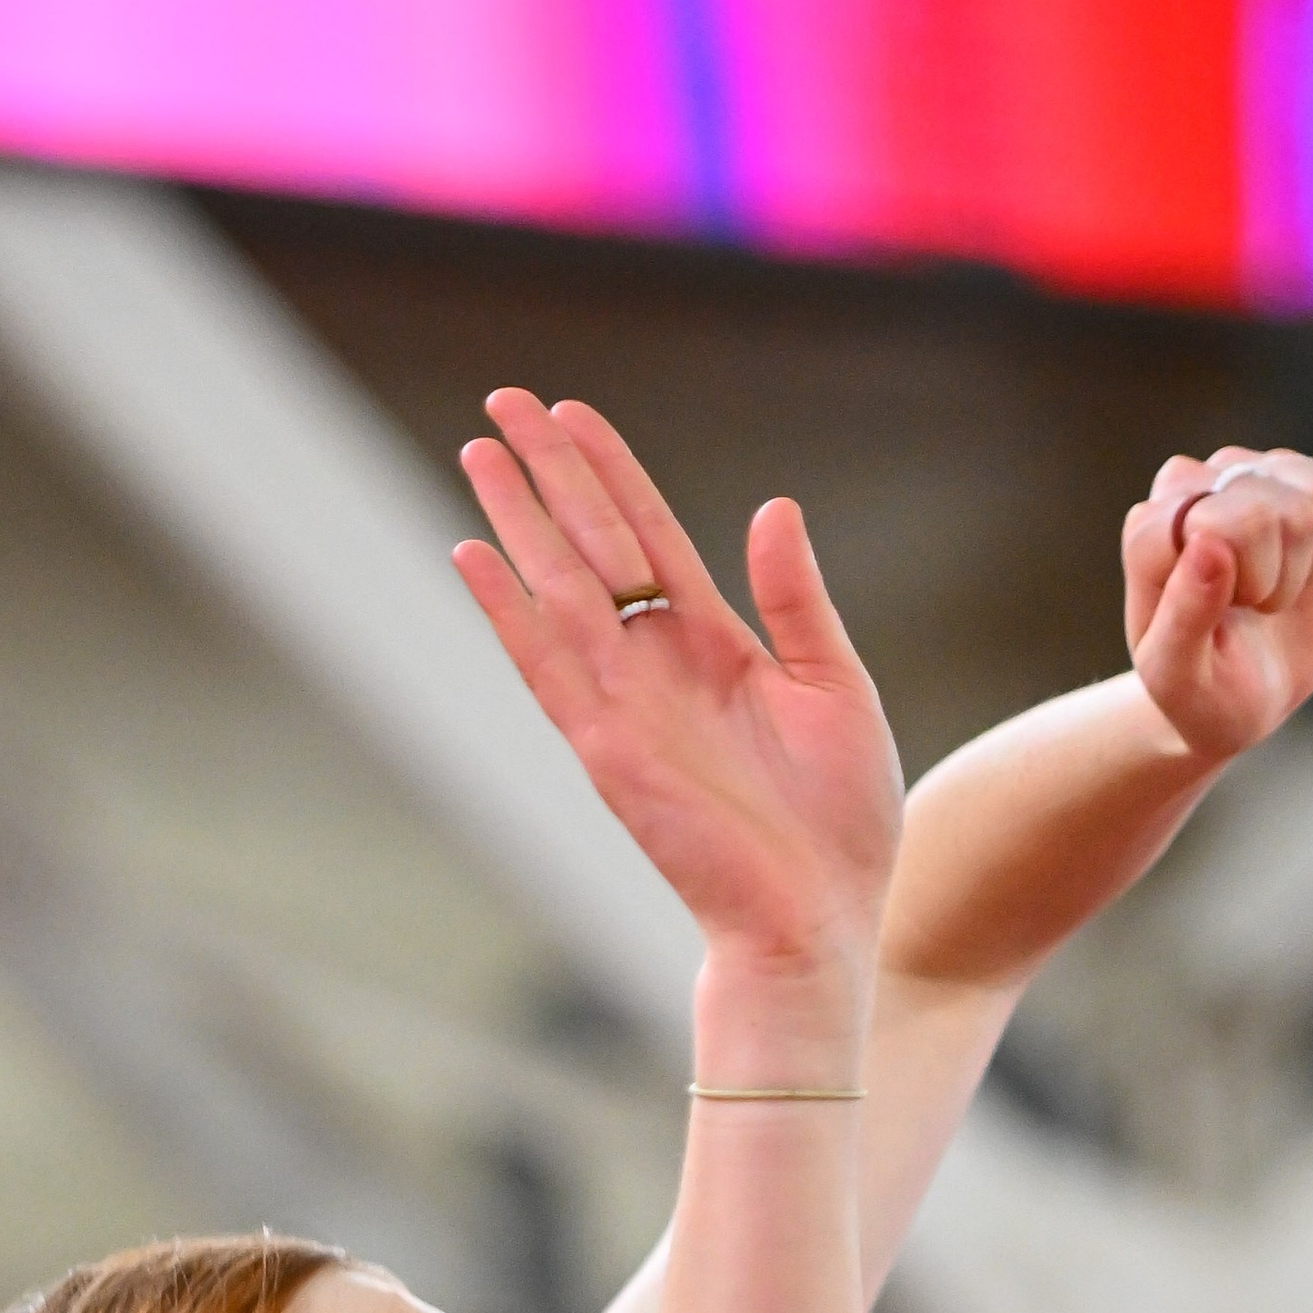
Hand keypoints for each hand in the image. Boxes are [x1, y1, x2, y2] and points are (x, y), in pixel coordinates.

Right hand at [455, 395, 902, 976]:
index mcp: (714, 642)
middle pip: (591, 543)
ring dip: (517, 520)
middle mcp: (658, 663)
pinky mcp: (608, 749)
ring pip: (559, 588)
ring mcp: (626, 703)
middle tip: (504, 399)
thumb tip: (774, 505)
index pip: (649, 532)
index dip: (611, 470)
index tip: (572, 411)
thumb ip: (796, 599)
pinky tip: (472, 555)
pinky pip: (547, 667)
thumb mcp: (835, 686)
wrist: (824, 914)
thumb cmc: (840, 817)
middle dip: (549, 472)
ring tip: (478, 451)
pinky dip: (508, 612)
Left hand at [1121, 449, 1312, 764]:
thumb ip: (1185, 615)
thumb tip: (1211, 542)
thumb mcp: (1178, 674)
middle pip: (1287, 511)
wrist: (1233, 693)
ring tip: (1277, 590)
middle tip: (1255, 608)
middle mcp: (1194, 486)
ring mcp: (1245, 477)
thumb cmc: (1196, 690)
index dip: (1254, 582)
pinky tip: (1308, 573)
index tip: (1230, 614)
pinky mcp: (1293, 486)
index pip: (1233, 523)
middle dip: (1285, 578)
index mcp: (1151, 529)